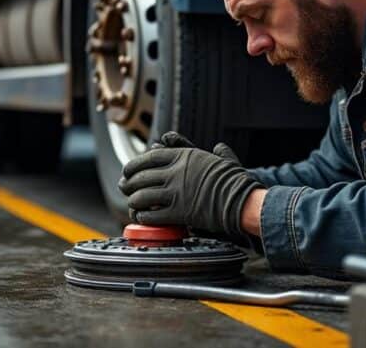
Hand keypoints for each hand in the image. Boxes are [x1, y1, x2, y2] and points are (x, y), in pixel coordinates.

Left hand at [117, 132, 261, 237]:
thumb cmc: (235, 181)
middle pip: (141, 176)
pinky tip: (141, 217)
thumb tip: (219, 147)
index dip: (134, 164)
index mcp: (184, 157)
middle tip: (124, 187)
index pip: (150, 157)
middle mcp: (176, 172)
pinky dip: (143, 216)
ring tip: (132, 204)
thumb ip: (216, 153)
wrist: (241, 200)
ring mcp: (176, 192)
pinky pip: (153, 215)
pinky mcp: (178, 212)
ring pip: (143, 196)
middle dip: (129, 183)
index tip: (128, 169)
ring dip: (133, 201)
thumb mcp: (223, 160)